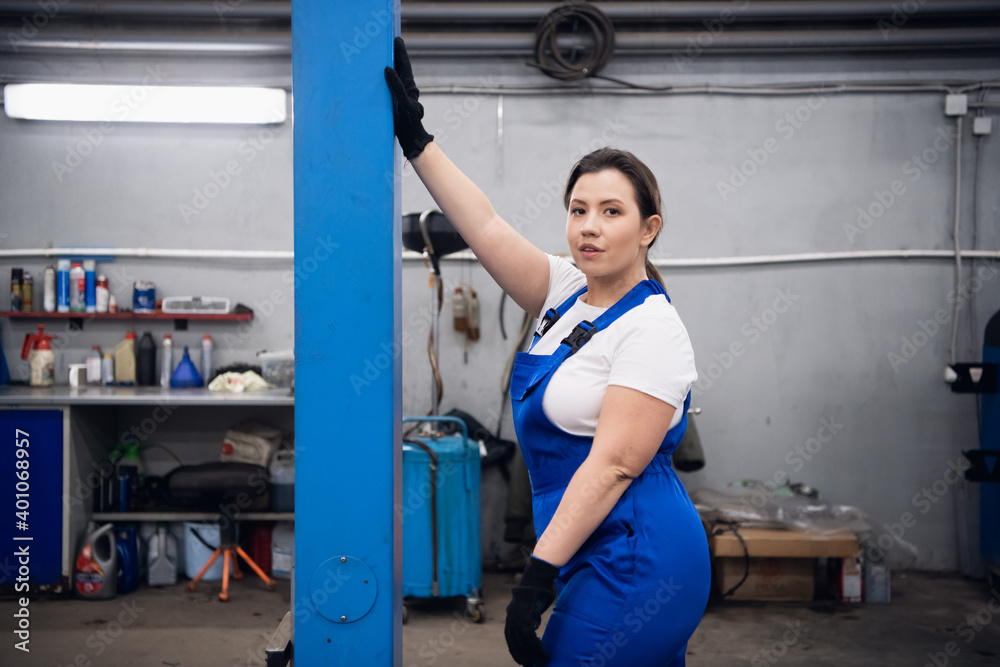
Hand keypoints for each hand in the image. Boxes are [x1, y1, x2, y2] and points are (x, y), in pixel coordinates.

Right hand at [384, 36, 433, 159]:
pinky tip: (376, 80)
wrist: (411, 140)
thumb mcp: (402, 103)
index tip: (396, 39)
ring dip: (389, 68)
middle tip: (386, 44)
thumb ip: (395, 86)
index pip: (404, 64)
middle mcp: (406, 89)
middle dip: (393, 56)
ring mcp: (402, 96)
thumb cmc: (409, 123)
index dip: (400, 51)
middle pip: (400, 69)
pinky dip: (384, 82)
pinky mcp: (396, 104)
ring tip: (379, 58)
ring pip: (395, 78)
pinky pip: (389, 89)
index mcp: (409, 86)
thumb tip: (387, 68)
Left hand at [505, 556, 558, 665]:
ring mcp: (517, 615)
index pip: (510, 637)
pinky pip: (529, 636)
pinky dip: (537, 646)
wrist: (539, 574)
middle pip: (514, 642)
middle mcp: (511, 615)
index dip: (515, 650)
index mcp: (511, 614)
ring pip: (523, 641)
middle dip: (522, 656)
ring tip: (542, 661)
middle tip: (531, 665)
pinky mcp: (525, 614)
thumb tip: (532, 629)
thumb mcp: (532, 606)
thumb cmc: (539, 589)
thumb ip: (530, 617)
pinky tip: (543, 652)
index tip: (522, 660)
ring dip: (533, 653)